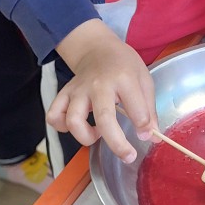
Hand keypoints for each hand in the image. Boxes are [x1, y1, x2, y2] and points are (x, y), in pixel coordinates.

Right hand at [50, 19, 157, 162]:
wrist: (97, 48)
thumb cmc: (123, 65)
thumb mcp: (144, 79)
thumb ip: (149, 108)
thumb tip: (150, 136)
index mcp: (123, 78)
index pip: (136, 107)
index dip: (144, 127)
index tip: (148, 135)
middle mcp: (99, 84)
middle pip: (103, 118)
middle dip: (117, 143)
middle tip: (129, 155)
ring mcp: (78, 90)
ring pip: (72, 120)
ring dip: (85, 136)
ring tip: (98, 133)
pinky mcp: (64, 94)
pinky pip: (54, 116)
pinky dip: (62, 127)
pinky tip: (77, 126)